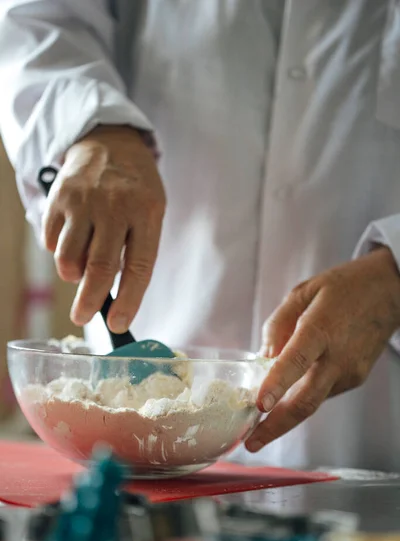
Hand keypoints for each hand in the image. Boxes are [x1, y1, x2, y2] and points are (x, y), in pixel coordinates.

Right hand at [42, 125, 164, 332]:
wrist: (109, 142)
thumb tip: (114, 294)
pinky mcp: (59, 197)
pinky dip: (57, 251)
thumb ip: (137, 248)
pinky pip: (51, 241)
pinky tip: (71, 240)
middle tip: (83, 318)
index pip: (139, 267)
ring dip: (72, 275)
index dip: (129, 300)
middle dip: (89, 301)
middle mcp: (115, 206)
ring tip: (78, 272)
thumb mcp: (150, 212)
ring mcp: (84, 201)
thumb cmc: (134, 188)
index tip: (119, 324)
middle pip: (100, 267)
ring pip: (69, 257)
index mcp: (146, 213)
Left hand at [246, 247, 399, 451]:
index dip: (277, 384)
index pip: (297, 361)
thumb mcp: (304, 292)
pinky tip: (293, 386)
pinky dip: (303, 394)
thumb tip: (263, 356)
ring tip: (262, 415)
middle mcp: (337, 357)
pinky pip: (322, 391)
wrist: (390, 292)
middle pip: (306, 401)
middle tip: (251, 442)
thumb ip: (278, 324)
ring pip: (312, 401)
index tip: (259, 406)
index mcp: (321, 329)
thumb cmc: (344, 288)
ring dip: (285, 412)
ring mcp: (349, 372)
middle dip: (276, 427)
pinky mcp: (355, 379)